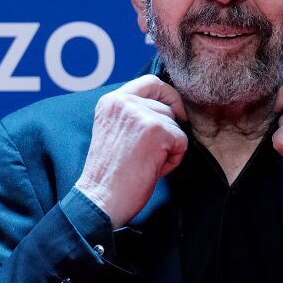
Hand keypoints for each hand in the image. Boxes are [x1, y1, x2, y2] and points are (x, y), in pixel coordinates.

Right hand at [74, 75, 189, 227]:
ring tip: (146, 163)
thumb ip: (132, 115)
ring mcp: (141, 115)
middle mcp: (124, 102)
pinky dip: (173, 160)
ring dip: (169, 148)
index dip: (168, 96)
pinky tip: (152, 169)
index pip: (150, 82)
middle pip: (167, 107)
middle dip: (168, 131)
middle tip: (150, 154)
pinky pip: (182, 142)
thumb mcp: (114, 132)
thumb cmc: (108, 175)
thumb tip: (166, 109)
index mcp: (111, 101)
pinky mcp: (157, 130)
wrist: (100, 199)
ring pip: (176, 125)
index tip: (174, 115)